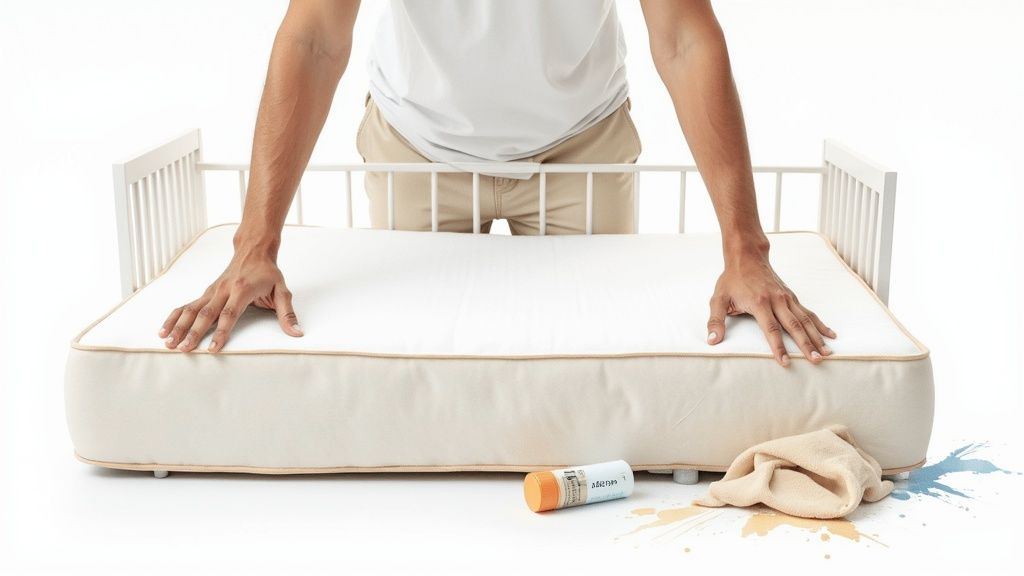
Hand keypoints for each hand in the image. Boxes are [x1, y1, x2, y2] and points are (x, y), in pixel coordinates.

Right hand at [158, 249, 302, 352]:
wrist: (253, 250)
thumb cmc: (268, 272)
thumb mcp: (282, 291)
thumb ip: (287, 313)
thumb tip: (296, 332)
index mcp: (242, 290)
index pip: (229, 314)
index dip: (221, 332)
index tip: (212, 348)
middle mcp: (223, 290)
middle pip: (206, 314)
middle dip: (193, 333)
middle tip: (183, 349)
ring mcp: (212, 290)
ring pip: (191, 309)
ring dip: (179, 327)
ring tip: (168, 343)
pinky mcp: (206, 292)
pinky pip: (186, 305)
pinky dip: (174, 317)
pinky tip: (164, 329)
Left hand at [706, 253, 835, 366]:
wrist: (747, 257)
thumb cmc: (732, 280)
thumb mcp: (718, 299)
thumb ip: (715, 321)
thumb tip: (712, 341)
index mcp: (759, 303)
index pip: (771, 329)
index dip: (779, 347)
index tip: (786, 362)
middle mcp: (777, 300)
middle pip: (794, 326)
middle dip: (806, 345)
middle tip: (816, 361)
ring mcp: (787, 298)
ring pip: (805, 320)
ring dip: (817, 337)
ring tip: (827, 353)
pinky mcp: (792, 297)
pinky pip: (809, 312)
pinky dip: (820, 324)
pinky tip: (831, 335)